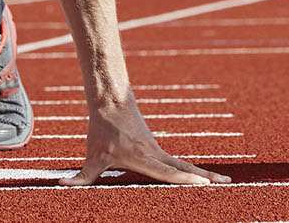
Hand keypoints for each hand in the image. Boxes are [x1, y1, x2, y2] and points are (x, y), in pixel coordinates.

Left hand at [60, 101, 231, 185]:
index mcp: (144, 158)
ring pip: (185, 164)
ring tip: (224, 183)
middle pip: (186, 168)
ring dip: (204, 173)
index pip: (169, 173)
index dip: (186, 180)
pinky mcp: (157, 148)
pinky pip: (178, 162)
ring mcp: (159, 150)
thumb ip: (80, 177)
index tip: (203, 184)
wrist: (111, 101)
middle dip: (206, 177)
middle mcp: (156, 154)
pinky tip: (202, 176)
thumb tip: (61, 187)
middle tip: (227, 185)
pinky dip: (191, 169)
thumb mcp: (92, 155)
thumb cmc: (102, 129)